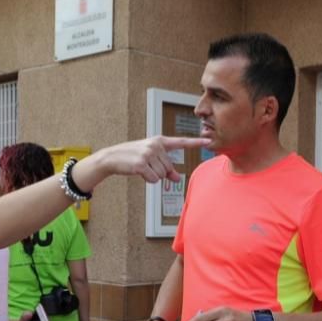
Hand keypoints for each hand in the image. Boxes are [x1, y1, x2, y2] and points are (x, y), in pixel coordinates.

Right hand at [72, 136, 210, 190]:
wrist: (112, 157)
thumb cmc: (133, 157)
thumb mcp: (151, 160)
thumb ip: (166, 168)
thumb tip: (177, 178)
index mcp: (159, 141)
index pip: (181, 142)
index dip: (196, 142)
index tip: (209, 141)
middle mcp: (155, 145)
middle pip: (169, 168)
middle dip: (159, 171)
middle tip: (146, 165)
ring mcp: (148, 154)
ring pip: (162, 175)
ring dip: (152, 176)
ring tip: (141, 167)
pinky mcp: (141, 164)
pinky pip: (154, 179)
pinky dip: (147, 180)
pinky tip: (139, 172)